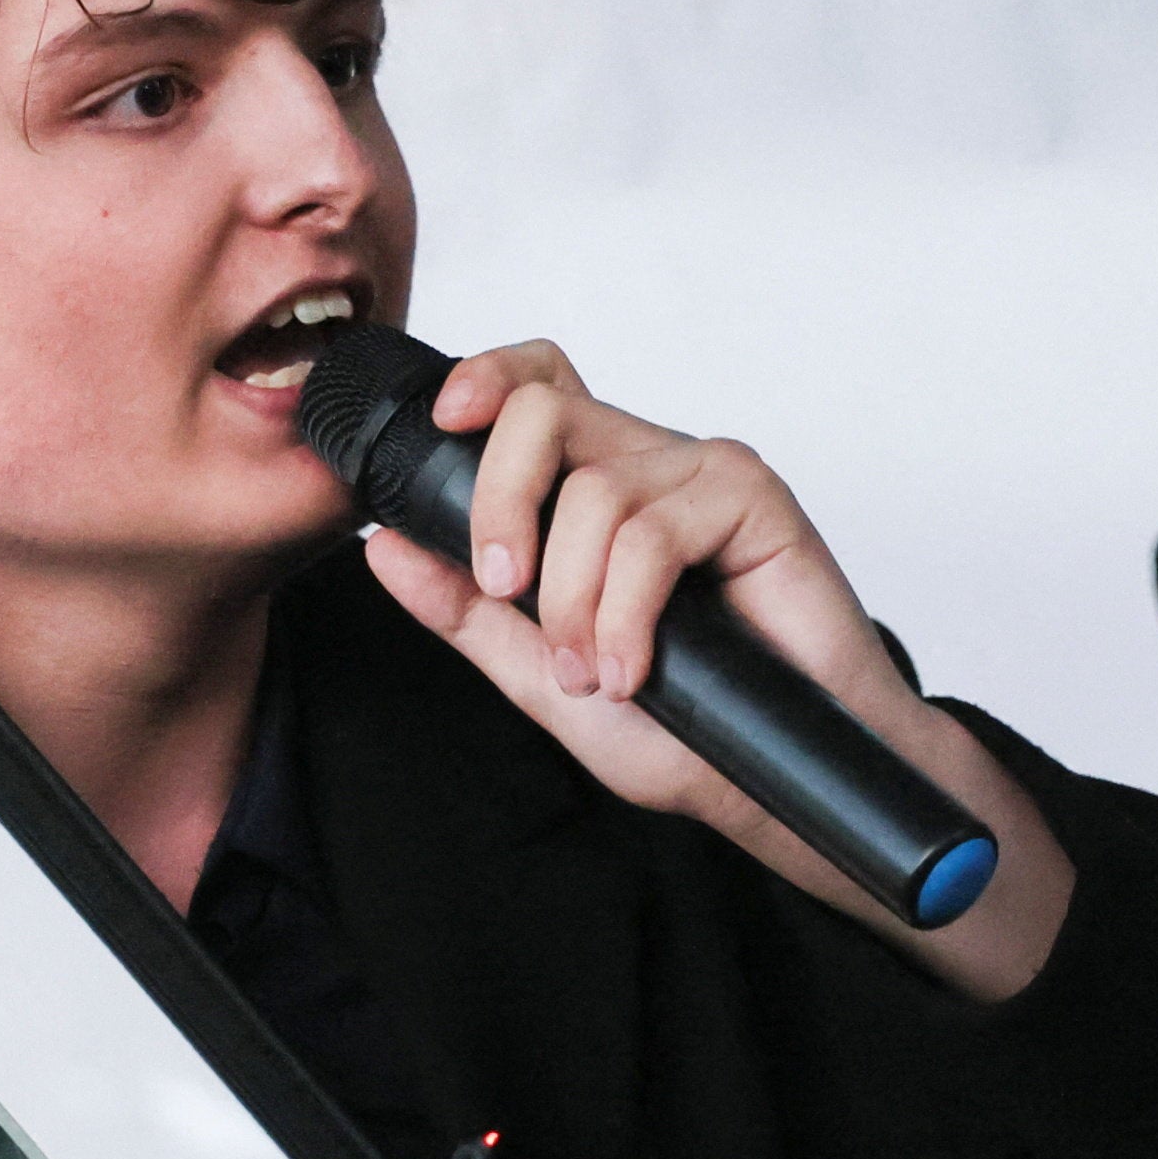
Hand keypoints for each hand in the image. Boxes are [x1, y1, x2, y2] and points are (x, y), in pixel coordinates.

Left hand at [356, 340, 1072, 994]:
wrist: (775, 780)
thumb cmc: (683, 726)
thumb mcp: (541, 675)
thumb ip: (466, 611)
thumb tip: (382, 544)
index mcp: (597, 486)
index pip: (536, 386)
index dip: (487, 378)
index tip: (444, 422)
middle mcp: (647, 465)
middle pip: (543, 415)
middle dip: (498, 504)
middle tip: (507, 590)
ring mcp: (702, 475)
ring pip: (593, 491)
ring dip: (575, 600)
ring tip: (596, 672)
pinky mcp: (753, 498)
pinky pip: (653, 531)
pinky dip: (627, 613)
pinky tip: (638, 668)